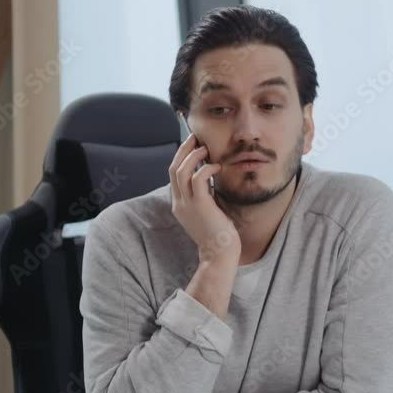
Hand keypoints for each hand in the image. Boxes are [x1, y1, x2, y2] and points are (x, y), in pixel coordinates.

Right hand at [169, 133, 240, 262]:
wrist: (219, 254)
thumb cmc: (218, 234)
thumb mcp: (206, 211)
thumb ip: (204, 195)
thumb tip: (210, 177)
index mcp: (179, 204)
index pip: (173, 175)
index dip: (181, 158)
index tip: (193, 146)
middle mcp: (179, 203)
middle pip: (173, 169)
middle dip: (183, 150)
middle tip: (195, 138)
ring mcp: (187, 204)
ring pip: (181, 171)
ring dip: (193, 156)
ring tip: (206, 148)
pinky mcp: (200, 205)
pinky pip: (198, 179)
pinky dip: (206, 168)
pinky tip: (217, 167)